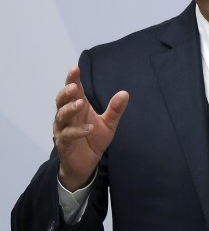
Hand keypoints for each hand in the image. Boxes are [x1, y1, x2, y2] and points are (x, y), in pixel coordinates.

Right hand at [53, 66, 128, 190]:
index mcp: (78, 108)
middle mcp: (68, 116)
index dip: (73, 79)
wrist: (87, 163)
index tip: (75, 68)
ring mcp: (63, 129)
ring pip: (61, 116)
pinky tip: (89, 128)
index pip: (74, 90)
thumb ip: (115, 110)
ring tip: (80, 103)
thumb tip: (125, 93)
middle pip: (62, 100)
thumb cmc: (94, 139)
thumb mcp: (109, 124)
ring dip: (70, 109)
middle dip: (66, 92)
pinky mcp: (64, 143)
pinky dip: (78, 131)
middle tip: (74, 86)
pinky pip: (68, 135)